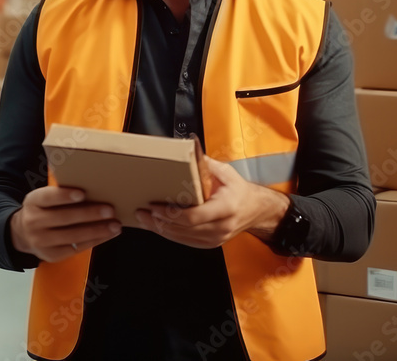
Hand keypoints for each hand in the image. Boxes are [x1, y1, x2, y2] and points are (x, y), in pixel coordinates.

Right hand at [10, 187, 121, 262]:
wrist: (23, 234)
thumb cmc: (43, 209)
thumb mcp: (43, 198)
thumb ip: (61, 193)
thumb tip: (94, 186)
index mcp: (33, 202)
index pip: (48, 198)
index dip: (64, 196)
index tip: (82, 193)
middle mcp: (34, 222)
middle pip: (64, 218)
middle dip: (89, 214)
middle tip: (110, 209)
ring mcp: (41, 241)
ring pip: (73, 236)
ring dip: (97, 230)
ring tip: (115, 224)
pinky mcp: (51, 255)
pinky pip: (77, 248)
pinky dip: (95, 241)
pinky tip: (108, 234)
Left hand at [135, 156, 289, 248]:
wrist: (255, 210)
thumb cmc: (238, 189)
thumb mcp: (225, 172)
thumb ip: (205, 164)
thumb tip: (186, 152)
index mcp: (225, 207)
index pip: (193, 216)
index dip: (170, 213)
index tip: (154, 205)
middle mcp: (221, 226)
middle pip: (183, 229)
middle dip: (159, 222)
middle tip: (141, 212)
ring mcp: (216, 238)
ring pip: (182, 238)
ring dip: (160, 229)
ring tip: (144, 219)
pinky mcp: (211, 244)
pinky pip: (186, 242)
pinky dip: (170, 234)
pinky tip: (158, 226)